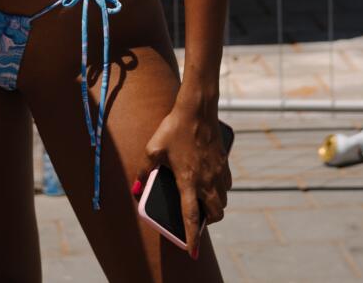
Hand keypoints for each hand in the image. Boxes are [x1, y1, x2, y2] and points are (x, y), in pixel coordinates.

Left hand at [144, 103, 231, 256]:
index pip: (191, 217)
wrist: (198, 109)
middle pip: (215, 214)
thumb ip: (143, 171)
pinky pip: (226, 185)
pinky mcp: (224, 163)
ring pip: (222, 201)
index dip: (192, 237)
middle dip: (208, 223)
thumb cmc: (173, 128)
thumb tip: (136, 190)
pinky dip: (220, 190)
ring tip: (201, 202)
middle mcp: (207, 181)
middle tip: (196, 220)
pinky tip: (209, 182)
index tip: (193, 252)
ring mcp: (218, 173)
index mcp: (188, 181)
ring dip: (214, 207)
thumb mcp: (153, 149)